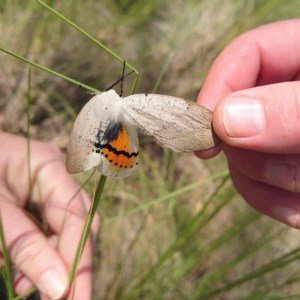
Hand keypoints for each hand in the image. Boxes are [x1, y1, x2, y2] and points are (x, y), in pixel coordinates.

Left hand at [0, 132, 97, 298]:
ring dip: (51, 260)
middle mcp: (56, 177)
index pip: (76, 215)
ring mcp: (47, 189)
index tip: (75, 298)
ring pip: (65, 230)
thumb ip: (25, 244)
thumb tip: (59, 286)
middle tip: (60, 299)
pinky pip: (47, 230)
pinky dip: (37, 254)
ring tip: (26, 285)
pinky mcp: (36, 202)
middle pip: (79, 222)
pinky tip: (23, 273)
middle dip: (70, 261)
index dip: (78, 258)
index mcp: (49, 166)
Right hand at [196, 19, 299, 227]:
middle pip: (239, 115)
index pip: (247, 56)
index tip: (206, 136)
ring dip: (274, 182)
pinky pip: (261, 189)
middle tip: (295, 170)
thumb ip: (297, 110)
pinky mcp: (289, 169)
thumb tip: (226, 120)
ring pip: (245, 157)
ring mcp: (286, 136)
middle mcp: (291, 97)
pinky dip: (278, 205)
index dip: (218, 90)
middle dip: (257, 150)